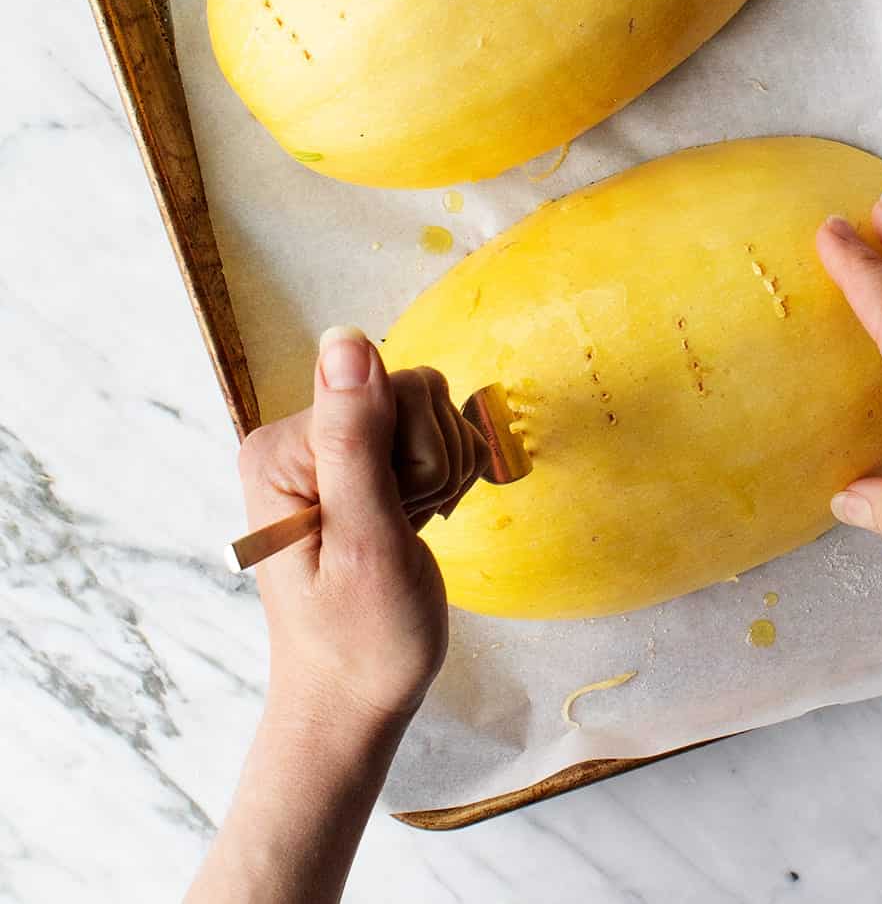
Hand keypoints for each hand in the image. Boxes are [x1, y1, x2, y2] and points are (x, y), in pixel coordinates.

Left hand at [188, 328, 484, 903]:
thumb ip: (353, 437)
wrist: (354, 706)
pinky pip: (425, 436)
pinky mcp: (357, 469)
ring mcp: (327, 452)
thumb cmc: (360, 640)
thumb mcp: (363, 540)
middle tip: (405, 528)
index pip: (387, 387)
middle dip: (429, 461)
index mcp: (281, 447)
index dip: (415, 450)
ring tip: (409, 531)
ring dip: (438, 473)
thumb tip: (344, 337)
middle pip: (409, 394)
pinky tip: (418, 521)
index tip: (399, 513)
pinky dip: (439, 479)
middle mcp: (297, 438)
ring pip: (426, 413)